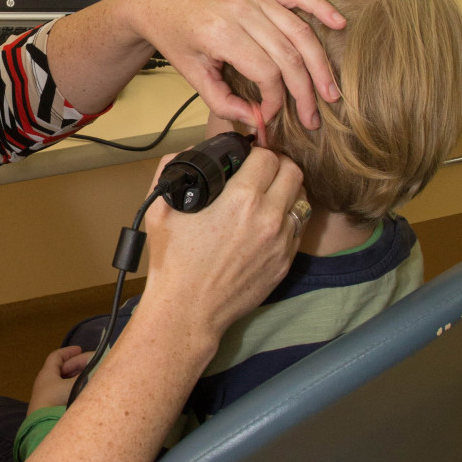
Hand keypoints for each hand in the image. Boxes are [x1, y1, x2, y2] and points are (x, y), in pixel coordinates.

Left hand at [27, 346, 92, 411]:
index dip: (68, 352)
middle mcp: (47, 383)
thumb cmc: (55, 401)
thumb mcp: (72, 386)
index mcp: (47, 374)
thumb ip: (85, 376)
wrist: (43, 428)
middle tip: (94, 363)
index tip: (80, 349)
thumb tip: (98, 367)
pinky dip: (76, 390)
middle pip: (63, 369)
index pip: (56, 357)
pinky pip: (66, 394)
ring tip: (93, 376)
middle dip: (78, 365)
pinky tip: (86, 392)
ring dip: (78, 378)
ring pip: (65, 382)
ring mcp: (50, 397)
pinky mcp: (53, 409)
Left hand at [133, 0, 344, 128]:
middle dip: (305, 92)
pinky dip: (321, 7)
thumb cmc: (174, 36)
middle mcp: (242, 12)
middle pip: (289, 56)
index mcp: (222, 34)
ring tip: (330, 92)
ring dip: (320, 64)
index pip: (267, 73)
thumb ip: (222, 102)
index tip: (272, 115)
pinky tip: (339, 23)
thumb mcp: (191, 74)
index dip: (276, 100)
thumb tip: (256, 120)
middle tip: (313, 118)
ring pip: (300, 31)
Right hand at [140, 147, 305, 337]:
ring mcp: (282, 243)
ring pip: (301, 200)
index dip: (257, 152)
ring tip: (267, 195)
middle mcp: (269, 218)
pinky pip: (298, 228)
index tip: (246, 157)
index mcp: (241, 200)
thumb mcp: (160, 209)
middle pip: (294, 172)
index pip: (269, 157)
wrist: (188, 309)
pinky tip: (266, 222)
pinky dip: (286, 218)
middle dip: (278, 165)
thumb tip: (185, 153)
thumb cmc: (173, 260)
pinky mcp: (285, 263)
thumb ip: (169, 169)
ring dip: (286, 191)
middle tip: (260, 170)